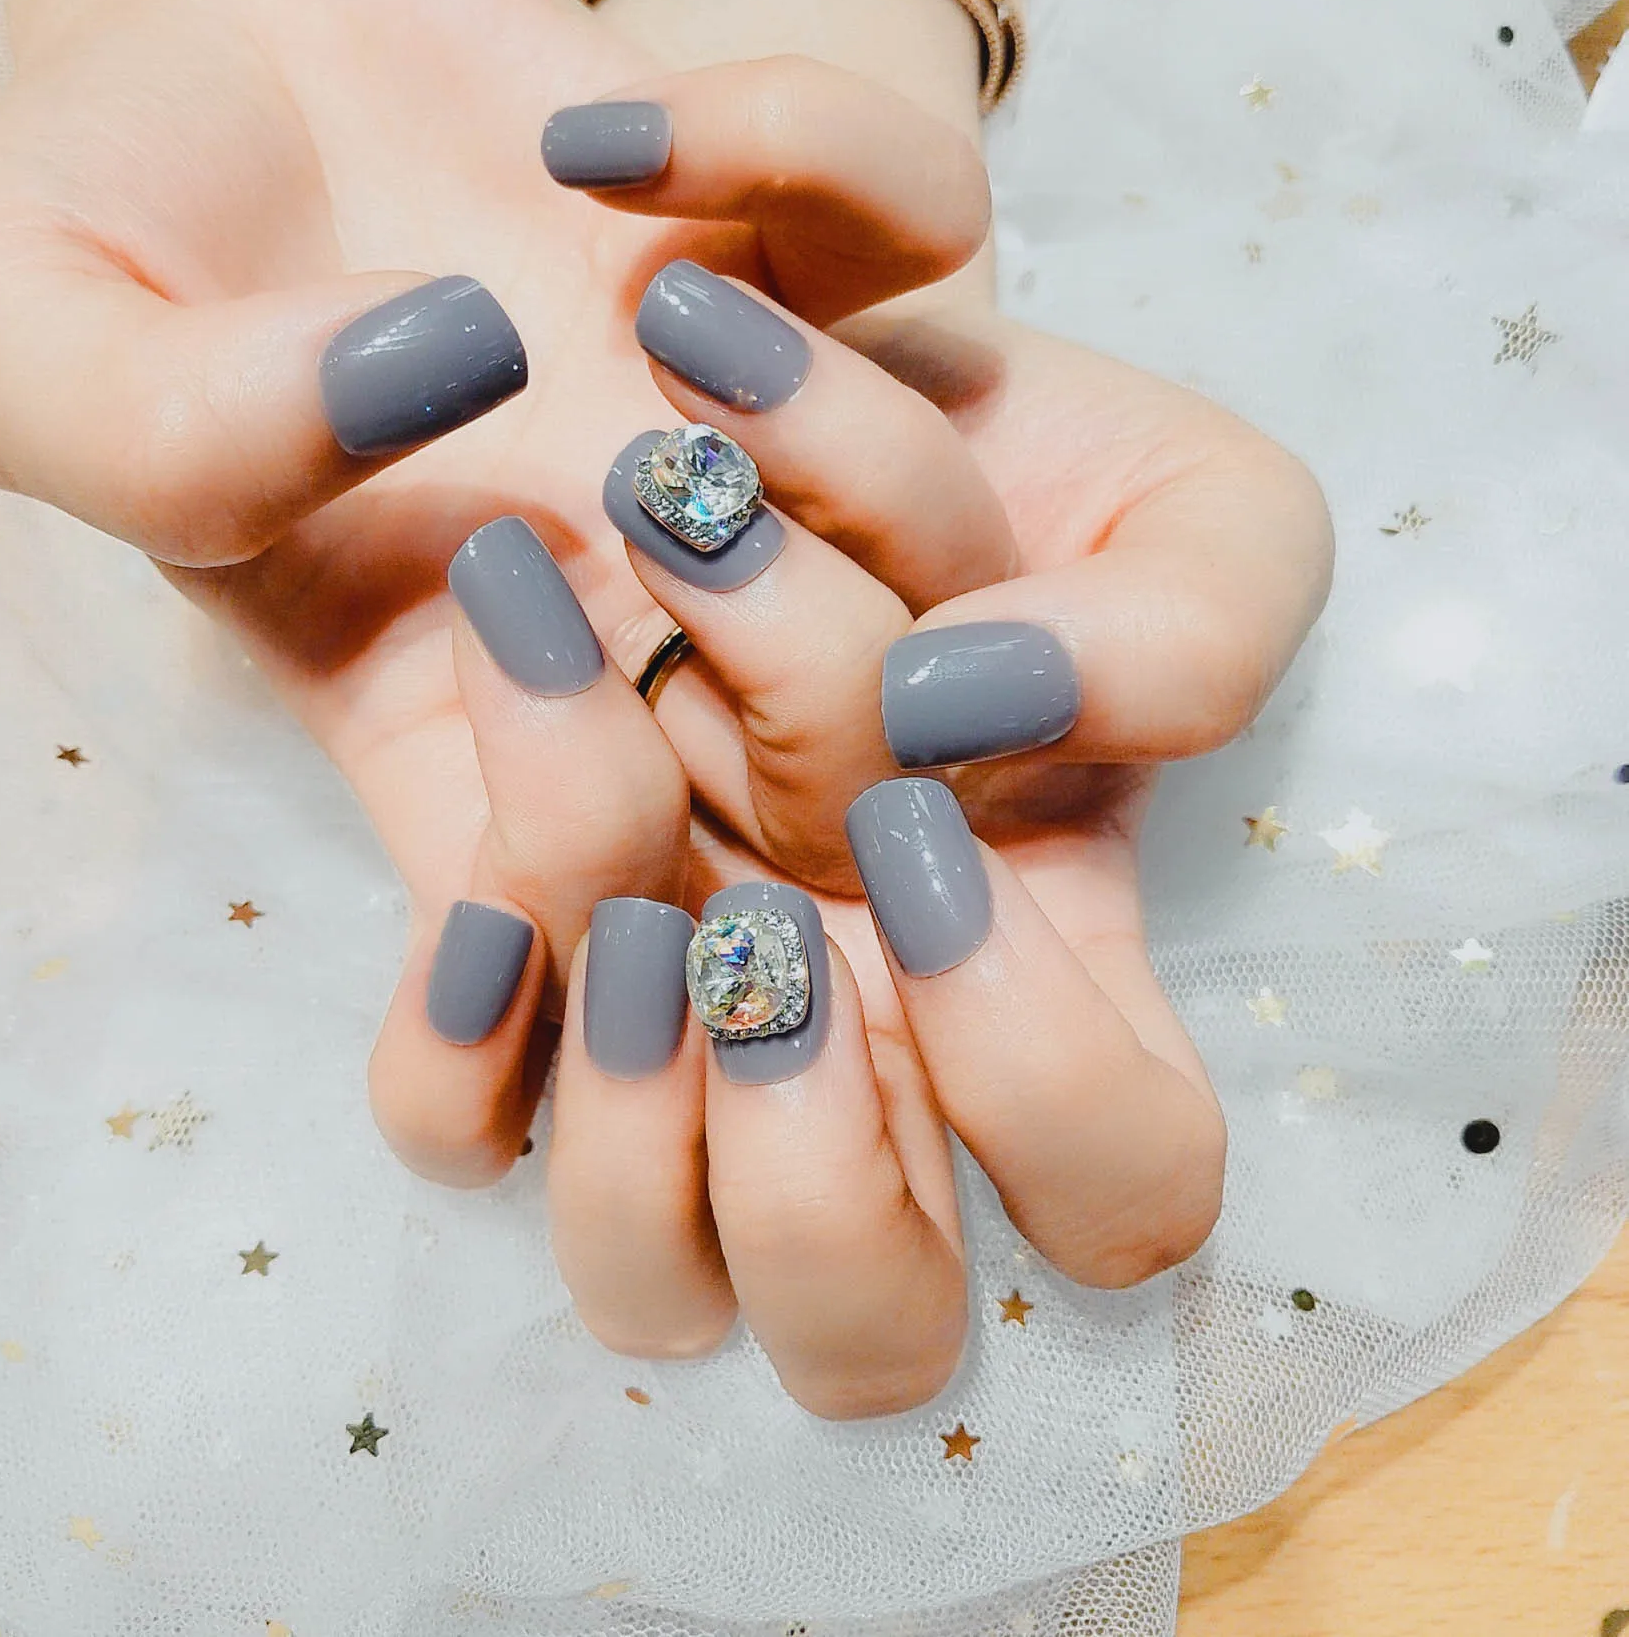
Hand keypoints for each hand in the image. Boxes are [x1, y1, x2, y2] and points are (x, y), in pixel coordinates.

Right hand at [0, 0, 985, 1155]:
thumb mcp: (18, 340)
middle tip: (646, 486)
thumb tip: (433, 375)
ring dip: (848, 449)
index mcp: (449, 733)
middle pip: (840, 832)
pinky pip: (938, 237)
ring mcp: (757, 458)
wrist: (221, 30)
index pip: (574, 991)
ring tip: (658, 307)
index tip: (493, 659)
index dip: (576, 957)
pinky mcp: (808, 254)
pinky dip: (823, 159)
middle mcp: (645, 632)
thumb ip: (158, 430)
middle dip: (807, 694)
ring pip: (960, 576)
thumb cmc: (107, 218)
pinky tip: (614, 137)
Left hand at [430, 292, 1329, 1414]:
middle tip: (756, 914)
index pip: (1118, 1187)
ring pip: (650, 1277)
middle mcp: (841, 1026)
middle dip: (815, 1135)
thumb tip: (989, 712)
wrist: (666, 320)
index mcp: (1030, 964)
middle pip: (873, 1329)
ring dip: (631, 1093)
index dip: (1030, 1048)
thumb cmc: (934, 397)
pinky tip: (475, 871)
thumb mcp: (1163, 486)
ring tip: (616, 891)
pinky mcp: (482, 941)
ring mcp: (652, 1001)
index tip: (935, 756)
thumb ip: (1198, 613)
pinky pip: (450, 1126)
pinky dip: (458, 1033)